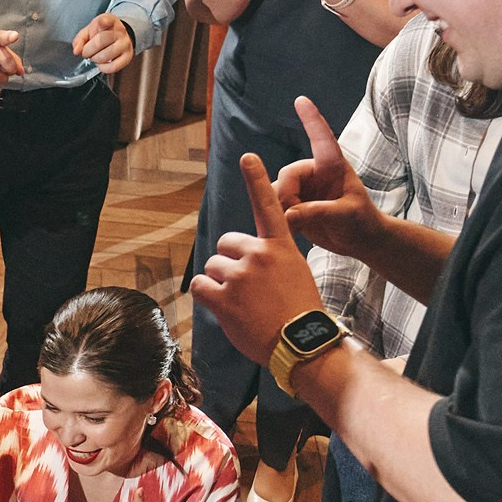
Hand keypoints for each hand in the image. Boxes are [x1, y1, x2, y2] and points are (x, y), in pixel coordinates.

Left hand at [72, 13, 135, 74]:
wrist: (119, 38)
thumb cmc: (102, 33)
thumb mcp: (90, 30)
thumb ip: (80, 39)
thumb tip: (76, 51)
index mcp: (110, 20)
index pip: (103, 21)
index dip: (96, 27)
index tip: (93, 31)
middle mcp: (120, 31)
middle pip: (100, 41)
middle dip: (88, 50)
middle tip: (86, 52)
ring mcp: (125, 44)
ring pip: (106, 55)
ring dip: (95, 59)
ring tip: (94, 57)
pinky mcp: (128, 57)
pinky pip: (113, 67)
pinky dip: (103, 68)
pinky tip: (101, 63)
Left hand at [190, 153, 329, 370]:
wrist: (302, 344)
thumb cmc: (298, 312)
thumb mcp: (294, 273)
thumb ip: (270, 258)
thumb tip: (241, 258)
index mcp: (280, 246)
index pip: (267, 206)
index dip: (256, 179)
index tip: (248, 157)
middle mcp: (259, 255)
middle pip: (224, 244)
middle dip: (229, 263)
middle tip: (247, 289)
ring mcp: (241, 276)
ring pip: (211, 267)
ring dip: (219, 284)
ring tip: (241, 304)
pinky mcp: (224, 298)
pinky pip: (200, 287)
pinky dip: (205, 296)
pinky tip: (223, 308)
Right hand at [276, 95, 384, 260]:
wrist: (359, 241)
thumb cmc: (362, 222)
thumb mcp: (346, 215)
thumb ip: (318, 212)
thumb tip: (289, 214)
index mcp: (333, 166)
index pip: (322, 138)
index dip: (311, 119)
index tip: (301, 100)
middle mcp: (315, 173)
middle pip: (287, 175)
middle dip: (287, 196)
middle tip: (295, 217)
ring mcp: (304, 188)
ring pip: (277, 192)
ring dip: (282, 210)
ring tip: (300, 227)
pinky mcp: (295, 204)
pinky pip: (275, 206)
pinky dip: (278, 218)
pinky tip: (293, 230)